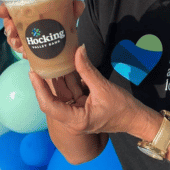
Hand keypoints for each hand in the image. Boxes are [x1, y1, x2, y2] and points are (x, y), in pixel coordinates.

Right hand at [0, 0, 84, 57]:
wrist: (68, 39)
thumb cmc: (64, 22)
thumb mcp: (69, 15)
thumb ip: (74, 9)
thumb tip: (79, 5)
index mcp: (31, 11)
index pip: (12, 6)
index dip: (4, 8)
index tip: (2, 12)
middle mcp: (25, 22)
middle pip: (10, 23)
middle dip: (8, 27)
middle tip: (12, 30)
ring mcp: (26, 36)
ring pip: (14, 37)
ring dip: (14, 40)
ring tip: (19, 44)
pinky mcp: (30, 48)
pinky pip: (23, 50)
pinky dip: (24, 52)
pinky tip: (26, 54)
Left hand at [29, 44, 149, 136]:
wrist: (136, 118)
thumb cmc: (122, 108)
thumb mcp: (103, 87)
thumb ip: (87, 69)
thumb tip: (78, 49)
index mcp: (75, 120)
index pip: (49, 104)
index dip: (39, 88)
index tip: (33, 73)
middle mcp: (72, 120)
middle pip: (52, 99)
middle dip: (45, 81)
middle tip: (37, 63)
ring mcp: (76, 114)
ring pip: (62, 94)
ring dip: (57, 79)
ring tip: (48, 61)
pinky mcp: (82, 108)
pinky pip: (71, 93)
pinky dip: (69, 81)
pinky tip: (64, 67)